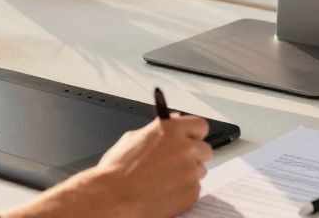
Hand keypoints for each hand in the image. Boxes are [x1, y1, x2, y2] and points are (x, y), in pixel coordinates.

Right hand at [93, 116, 212, 216]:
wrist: (113, 198)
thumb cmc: (118, 170)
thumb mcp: (133, 138)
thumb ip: (159, 129)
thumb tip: (174, 121)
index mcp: (171, 130)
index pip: (200, 126)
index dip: (194, 133)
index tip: (190, 138)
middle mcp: (185, 148)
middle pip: (205, 150)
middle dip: (193, 155)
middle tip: (177, 163)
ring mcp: (190, 172)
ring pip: (199, 171)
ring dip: (188, 174)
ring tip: (165, 180)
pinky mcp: (191, 193)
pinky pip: (194, 189)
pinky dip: (183, 191)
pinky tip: (165, 192)